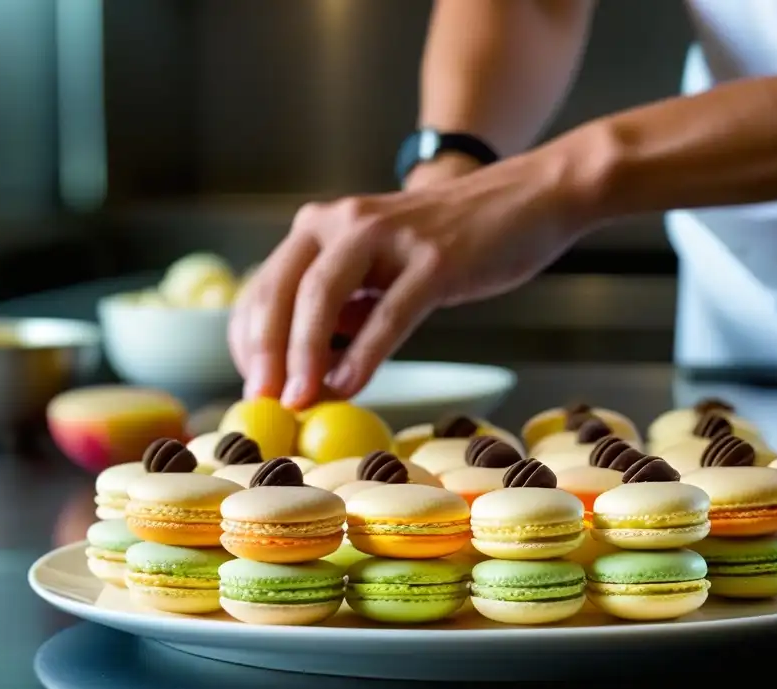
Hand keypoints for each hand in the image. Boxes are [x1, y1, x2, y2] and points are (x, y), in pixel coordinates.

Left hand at [229, 145, 584, 408]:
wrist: (528, 199)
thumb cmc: (454, 242)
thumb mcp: (384, 269)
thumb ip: (347, 305)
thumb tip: (308, 365)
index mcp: (325, 225)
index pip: (267, 286)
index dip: (248, 339)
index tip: (253, 386)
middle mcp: (345, 222)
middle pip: (282, 290)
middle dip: (264, 351)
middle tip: (261, 401)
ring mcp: (389, 237)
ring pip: (323, 297)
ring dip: (303, 354)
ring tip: (298, 400)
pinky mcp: (434, 260)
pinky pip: (388, 313)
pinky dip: (363, 354)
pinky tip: (347, 387)